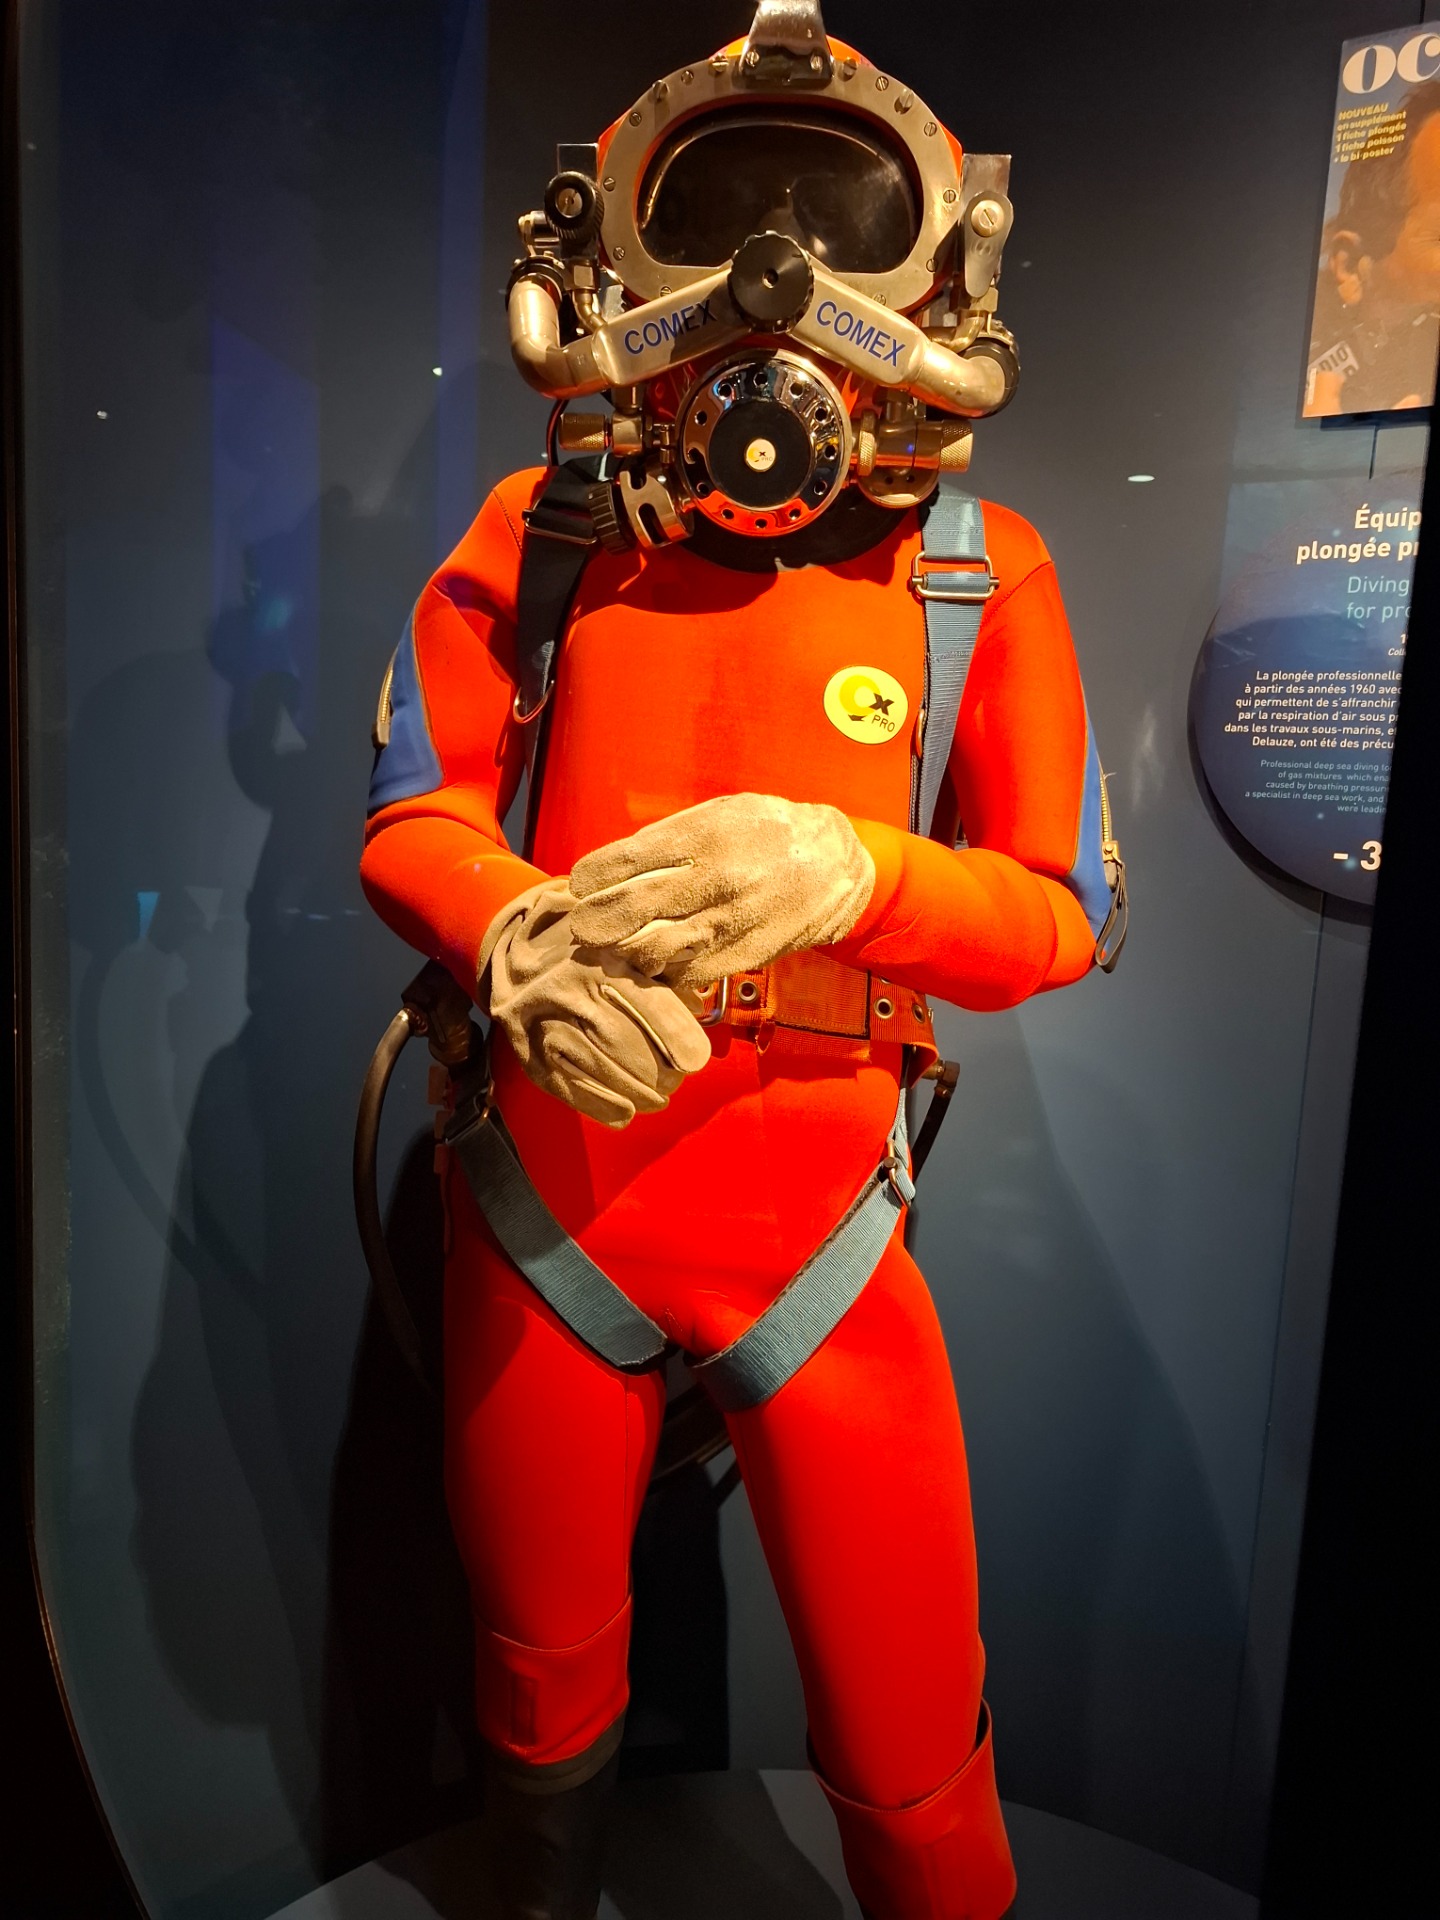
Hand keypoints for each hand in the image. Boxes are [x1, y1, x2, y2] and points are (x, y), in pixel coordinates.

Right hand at [480, 884, 711, 1127]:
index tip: (695, 1060)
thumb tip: (697, 1007)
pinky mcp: (528, 1053)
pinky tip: (625, 1114)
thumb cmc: (585, 954)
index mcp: (600, 959)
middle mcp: (568, 989)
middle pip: (623, 1041)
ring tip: (658, 1101)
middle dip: (658, 1071)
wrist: (515, 957)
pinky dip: (601, 1106)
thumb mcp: (623, 946)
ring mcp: (543, 1024)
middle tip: (675, 1084)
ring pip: (597, 1068)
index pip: (646, 1001)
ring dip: (635, 1093)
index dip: (675, 1035)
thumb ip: (662, 973)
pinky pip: (567, 1087)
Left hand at [568, 793, 874, 989]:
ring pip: (650, 951)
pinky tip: (650, 961)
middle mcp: (713, 882)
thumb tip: (614, 865)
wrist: (836, 867)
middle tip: (581, 925)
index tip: (579, 885)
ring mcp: (725, 925)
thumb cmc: (768, 832)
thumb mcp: (719, 813)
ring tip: (614, 945)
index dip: (590, 878)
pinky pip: (681, 974)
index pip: (626, 862)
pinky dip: (658, 971)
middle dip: (592, 922)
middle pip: (629, 911)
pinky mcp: (737, 958)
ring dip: (622, 952)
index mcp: (703, 838)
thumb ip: (668, 839)